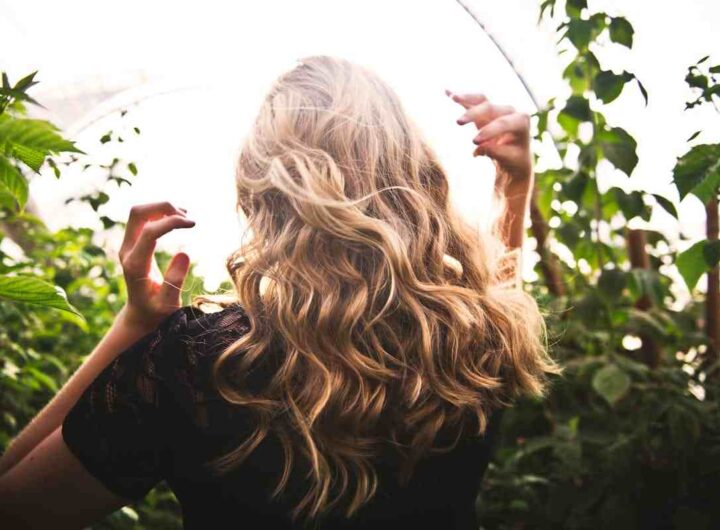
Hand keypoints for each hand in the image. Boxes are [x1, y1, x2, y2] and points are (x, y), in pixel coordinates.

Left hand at [118, 202, 195, 332]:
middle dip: (163, 207)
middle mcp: (127, 251)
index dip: (171, 222)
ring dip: (162, 208)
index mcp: (135, 265)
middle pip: (138, 213)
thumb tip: (184, 253)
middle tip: (187, 217)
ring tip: (186, 218)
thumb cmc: (157, 312)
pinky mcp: (133, 244)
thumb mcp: (168, 304)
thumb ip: (174, 281)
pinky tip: (177, 220)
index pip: (149, 231)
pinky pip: (143, 219)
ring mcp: (128, 246)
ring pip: (139, 213)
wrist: (140, 315)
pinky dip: (160, 213)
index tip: (193, 224)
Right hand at [447, 90, 533, 193]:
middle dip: (474, 114)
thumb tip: (479, 148)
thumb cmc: (514, 159)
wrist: (514, 156)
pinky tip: (447, 91)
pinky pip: (472, 102)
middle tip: (458, 122)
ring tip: (453, 97)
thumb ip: (496, 152)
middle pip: (490, 108)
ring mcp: (497, 108)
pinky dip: (461, 98)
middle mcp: (510, 111)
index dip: (488, 130)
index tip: (474, 142)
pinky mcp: (485, 111)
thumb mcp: (508, 159)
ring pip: (481, 100)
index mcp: (521, 121)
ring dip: (466, 98)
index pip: (503, 123)